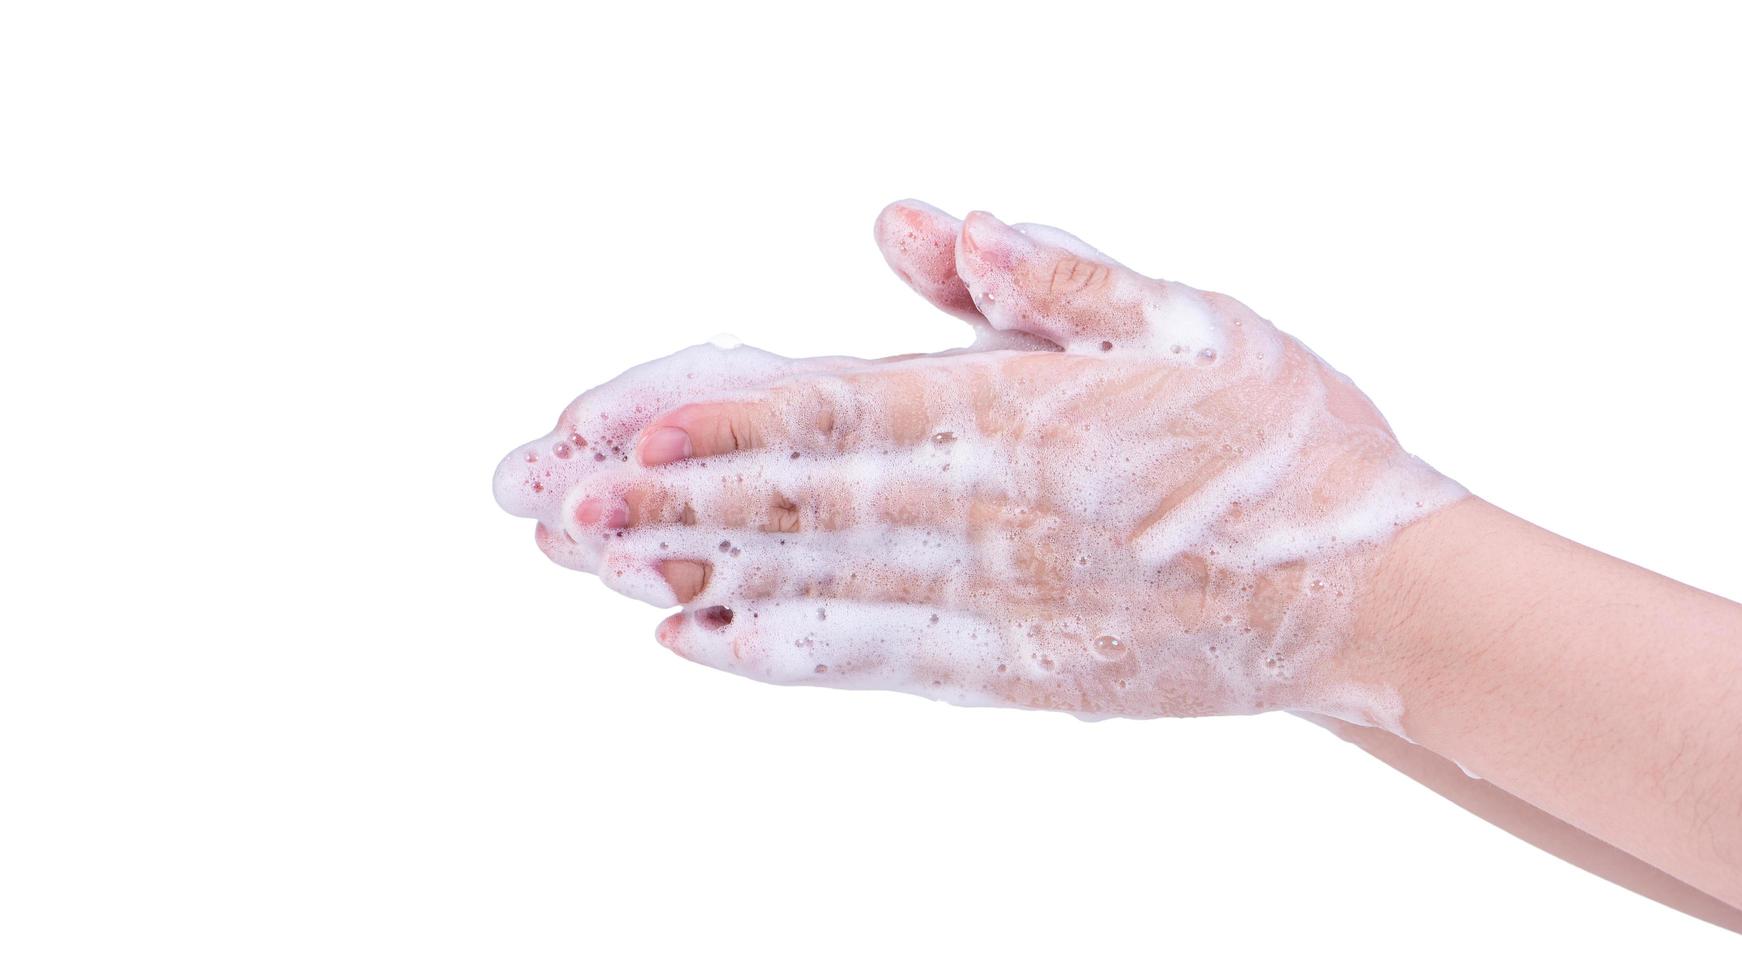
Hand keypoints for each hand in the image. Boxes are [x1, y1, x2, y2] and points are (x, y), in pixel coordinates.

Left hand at [495, 202, 1463, 720]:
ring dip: (688, 574)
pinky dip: (778, 658)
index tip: (607, 422)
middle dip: (658, 501)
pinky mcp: (1011, 673)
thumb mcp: (1185, 318)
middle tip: (541, 500)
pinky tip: (698, 644)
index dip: (713, 418)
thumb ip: (1042, 276)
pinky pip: (871, 665)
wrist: (1375, 596)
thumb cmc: (1284, 438)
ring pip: (811, 591)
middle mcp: (988, 520)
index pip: (833, 411)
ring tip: (584, 565)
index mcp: (1023, 418)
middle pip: (793, 507)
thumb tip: (916, 221)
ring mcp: (995, 609)